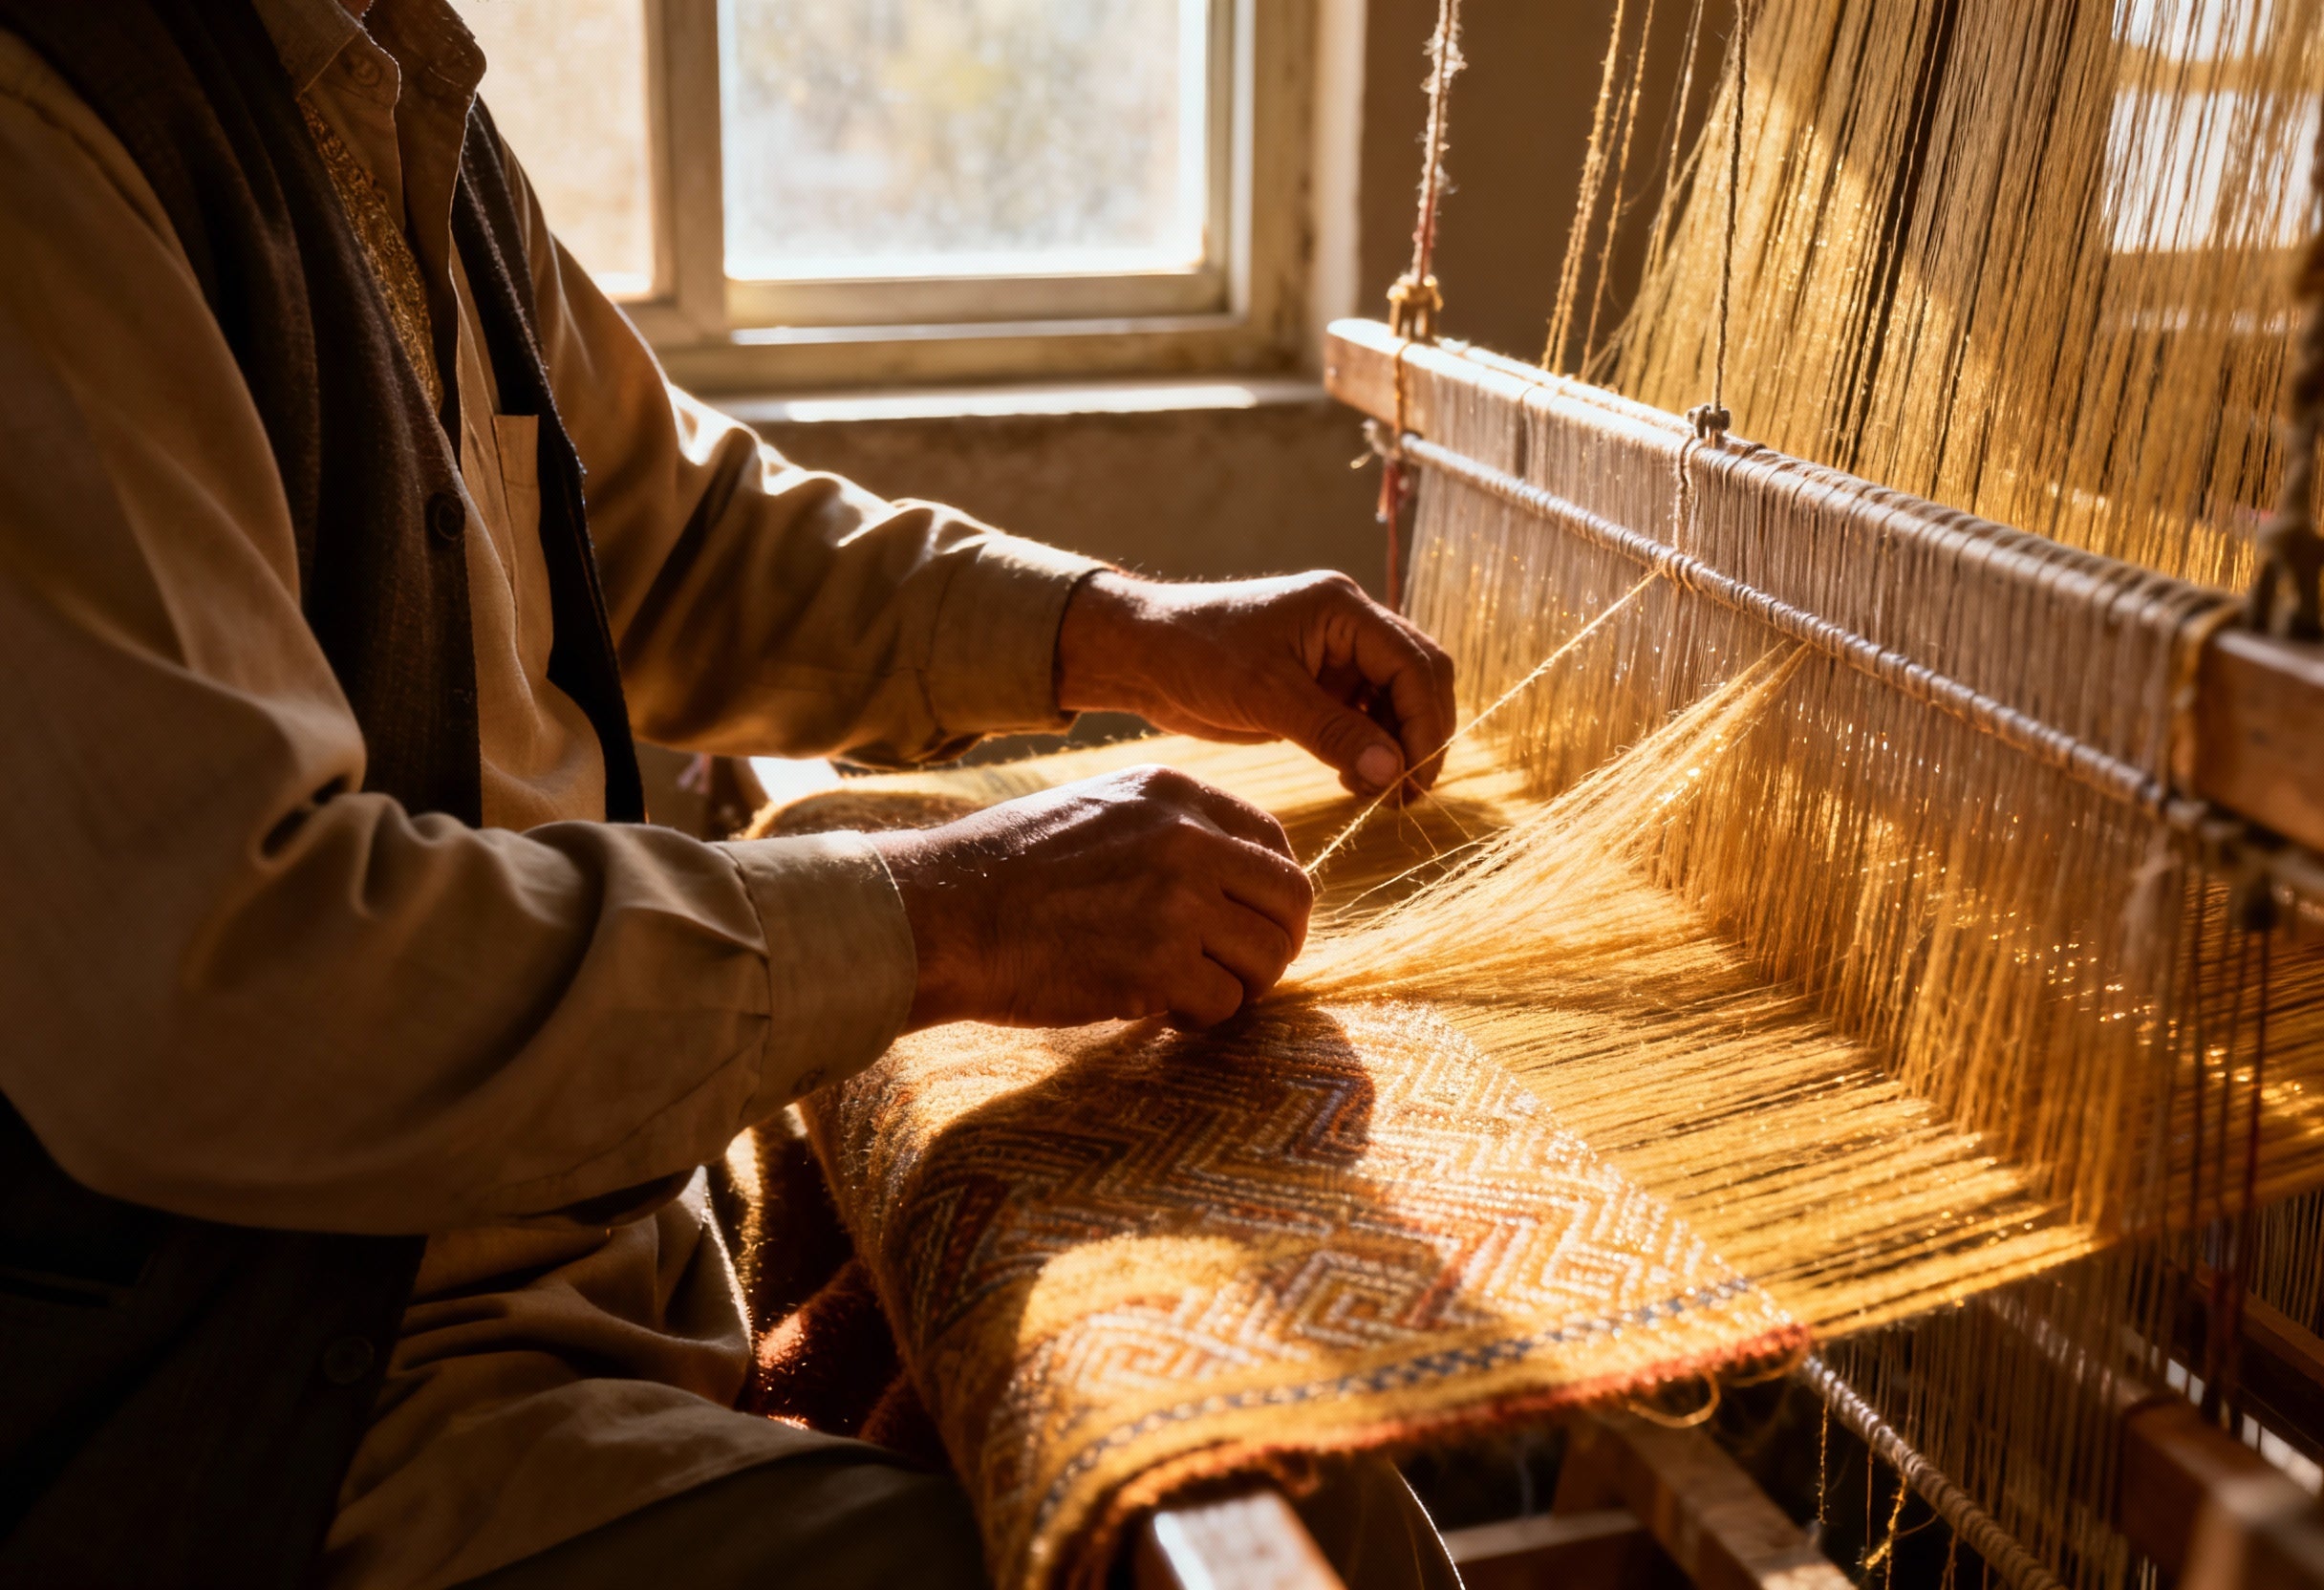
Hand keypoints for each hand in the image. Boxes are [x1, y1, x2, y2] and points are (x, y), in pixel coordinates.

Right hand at [869, 766, 1312, 1030]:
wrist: (941, 913)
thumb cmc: (1002, 872)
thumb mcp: (1093, 810)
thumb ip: (1163, 829)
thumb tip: (1223, 873)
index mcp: (1172, 793)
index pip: (1273, 840)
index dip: (1270, 891)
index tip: (1249, 920)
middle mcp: (1187, 838)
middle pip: (1290, 899)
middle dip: (1274, 943)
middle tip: (1237, 970)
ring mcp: (1178, 901)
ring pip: (1268, 957)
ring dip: (1239, 986)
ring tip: (1190, 993)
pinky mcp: (1159, 964)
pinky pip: (1223, 1004)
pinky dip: (1199, 1018)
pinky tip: (1157, 1009)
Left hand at [1056, 571, 1457, 799]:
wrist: (1143, 655)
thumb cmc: (1196, 655)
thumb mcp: (1266, 696)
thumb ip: (1334, 733)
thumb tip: (1394, 772)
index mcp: (1343, 609)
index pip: (1415, 664)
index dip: (1425, 723)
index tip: (1413, 777)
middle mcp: (1349, 627)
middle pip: (1419, 679)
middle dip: (1421, 736)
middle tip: (1407, 793)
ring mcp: (1336, 656)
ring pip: (1396, 702)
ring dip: (1396, 748)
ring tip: (1378, 794)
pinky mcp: (1318, 686)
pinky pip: (1366, 717)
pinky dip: (1370, 750)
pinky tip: (1354, 780)